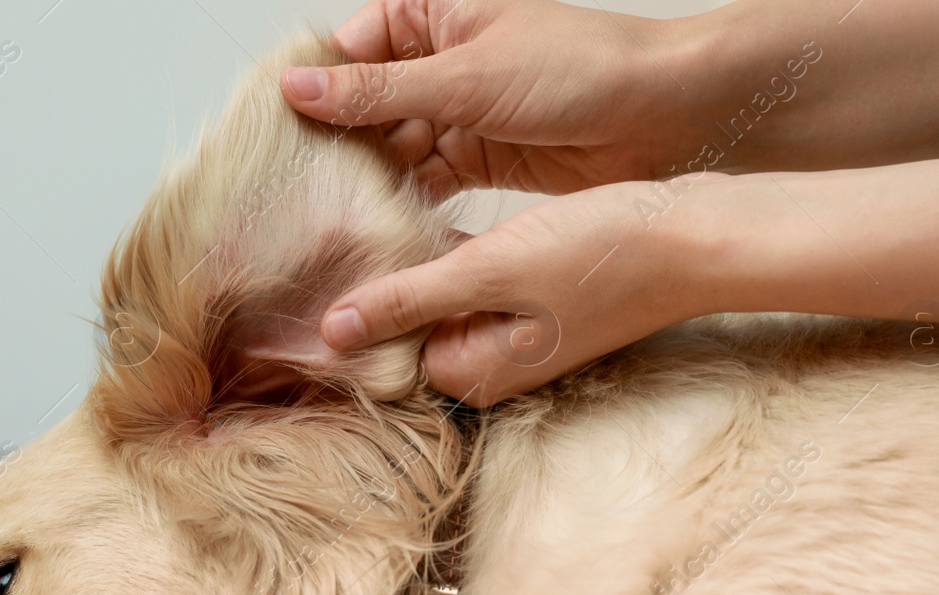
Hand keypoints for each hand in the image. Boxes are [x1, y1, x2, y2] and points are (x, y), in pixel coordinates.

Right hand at [279, 0, 696, 196]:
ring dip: (369, 181)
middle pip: (366, 106)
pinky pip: (426, 180)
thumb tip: (298, 89)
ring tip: (329, 220)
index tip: (274, 137)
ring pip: (393, 148)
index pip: (351, 50)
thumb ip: (378, 93)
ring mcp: (460, 111)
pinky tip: (376, 228)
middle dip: (337, 147)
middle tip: (295, 193)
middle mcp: (441, 59)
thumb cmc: (581, 69)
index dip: (313, 92)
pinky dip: (405, 202)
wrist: (665, 116)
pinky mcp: (481, 158)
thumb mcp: (465, 79)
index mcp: (433, 13)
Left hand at [321, 176, 720, 404]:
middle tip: (341, 231)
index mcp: (478, 374)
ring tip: (377, 216)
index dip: (359, 311)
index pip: (389, 355)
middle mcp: (496, 363)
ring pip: (443, 302)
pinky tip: (434, 216)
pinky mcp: (538, 299)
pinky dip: (455, 256)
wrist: (698, 234)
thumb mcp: (491, 272)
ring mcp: (519, 333)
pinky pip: (476, 283)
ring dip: (418, 266)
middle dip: (386, 287)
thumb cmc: (606, 255)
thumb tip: (333, 332)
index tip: (322, 265)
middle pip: (414, 331)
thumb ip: (410, 301)